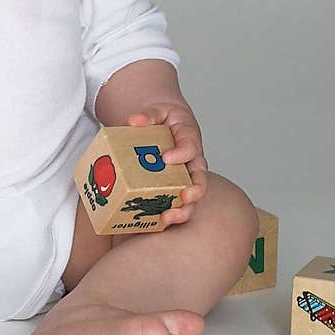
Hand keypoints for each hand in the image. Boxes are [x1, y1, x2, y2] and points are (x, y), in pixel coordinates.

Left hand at [126, 98, 207, 226]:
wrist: (169, 126)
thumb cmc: (166, 120)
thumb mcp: (158, 111)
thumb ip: (149, 115)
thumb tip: (134, 121)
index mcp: (189, 140)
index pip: (191, 147)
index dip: (181, 153)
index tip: (167, 158)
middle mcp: (192, 163)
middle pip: (200, 180)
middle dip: (194, 191)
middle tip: (184, 197)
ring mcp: (185, 179)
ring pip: (191, 199)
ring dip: (183, 211)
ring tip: (168, 218)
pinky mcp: (175, 190)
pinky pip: (175, 205)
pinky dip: (167, 215)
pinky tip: (153, 223)